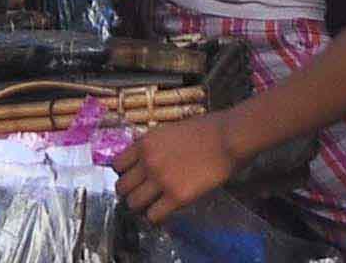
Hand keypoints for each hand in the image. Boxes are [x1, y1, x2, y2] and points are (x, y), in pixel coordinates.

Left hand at [118, 114, 237, 221]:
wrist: (229, 137)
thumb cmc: (207, 129)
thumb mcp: (171, 130)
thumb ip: (155, 146)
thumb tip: (145, 160)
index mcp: (145, 142)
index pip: (117, 165)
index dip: (125, 174)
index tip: (135, 178)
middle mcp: (147, 162)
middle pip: (121, 187)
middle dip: (131, 192)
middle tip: (143, 194)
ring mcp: (161, 180)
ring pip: (133, 204)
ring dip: (142, 206)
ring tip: (154, 204)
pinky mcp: (177, 197)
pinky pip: (153, 216)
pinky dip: (157, 217)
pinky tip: (166, 211)